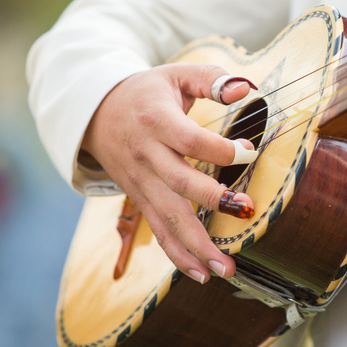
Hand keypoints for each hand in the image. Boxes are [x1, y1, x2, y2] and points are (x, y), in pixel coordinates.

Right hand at [81, 63, 254, 283]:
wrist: (95, 113)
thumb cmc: (146, 93)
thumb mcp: (176, 73)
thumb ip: (212, 78)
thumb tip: (247, 89)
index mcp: (157, 120)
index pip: (190, 140)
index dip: (222, 149)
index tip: (250, 153)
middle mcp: (147, 155)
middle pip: (179, 183)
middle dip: (214, 200)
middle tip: (247, 210)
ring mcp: (141, 182)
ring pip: (168, 217)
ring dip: (197, 246)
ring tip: (225, 269)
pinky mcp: (140, 199)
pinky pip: (159, 231)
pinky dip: (178, 255)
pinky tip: (201, 273)